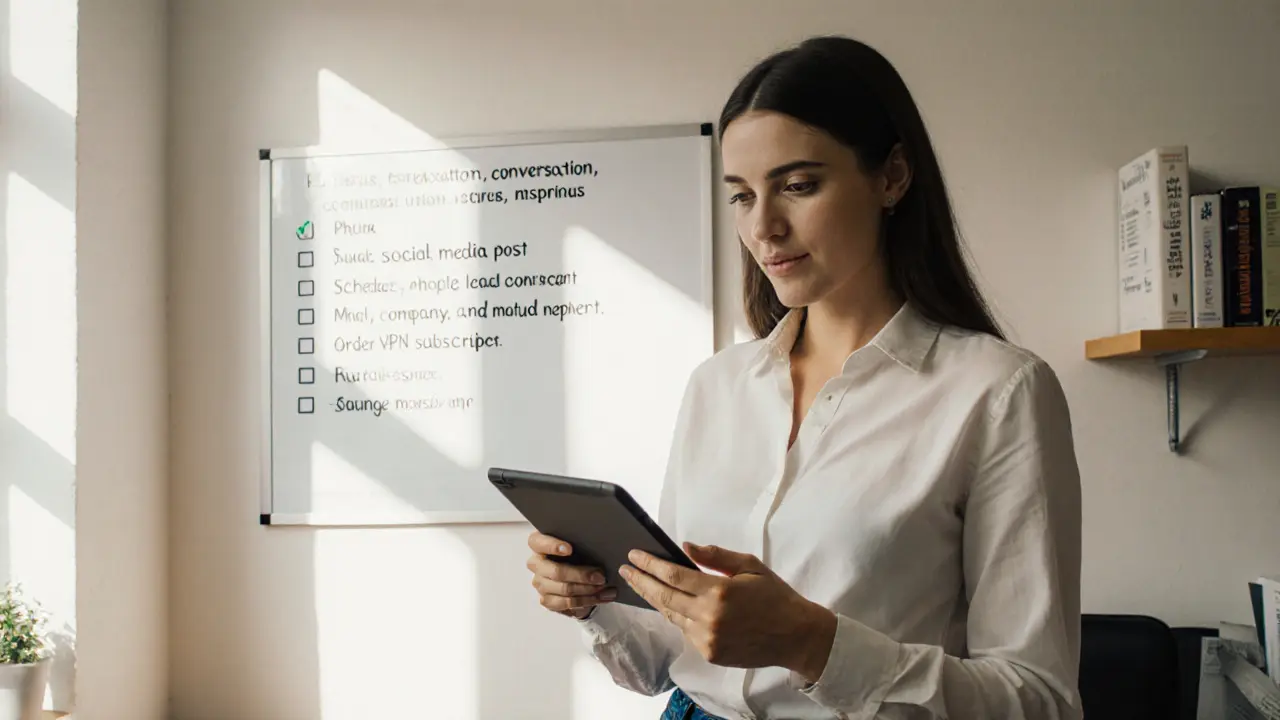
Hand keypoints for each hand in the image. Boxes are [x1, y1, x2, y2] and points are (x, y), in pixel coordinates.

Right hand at [526, 531, 617, 618]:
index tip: (569, 549)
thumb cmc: (577, 553)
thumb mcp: (579, 544)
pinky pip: (566, 603)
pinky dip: (587, 601)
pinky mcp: (546, 600)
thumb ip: (582, 543)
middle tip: (600, 576)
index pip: (537, 542)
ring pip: (564, 589)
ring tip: (605, 588)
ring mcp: (540, 583)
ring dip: (588, 590)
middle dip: (581, 575)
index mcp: (539, 544)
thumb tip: (600, 548)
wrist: (578, 574)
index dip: (552, 546)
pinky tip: (601, 597)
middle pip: (556, 572)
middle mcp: (536, 564)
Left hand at [620, 542, 836, 681]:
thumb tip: (685, 547)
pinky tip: (669, 603)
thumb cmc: (776, 597)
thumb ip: (716, 556)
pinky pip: (684, 630)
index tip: (634, 556)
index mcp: (719, 591)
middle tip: (626, 570)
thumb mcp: (750, 566)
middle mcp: (709, 617)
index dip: (650, 564)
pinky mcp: (709, 653)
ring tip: (641, 584)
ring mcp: (707, 639)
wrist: (795, 636)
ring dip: (655, 598)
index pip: (673, 575)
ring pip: (671, 615)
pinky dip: (676, 615)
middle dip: (641, 581)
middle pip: (664, 596)